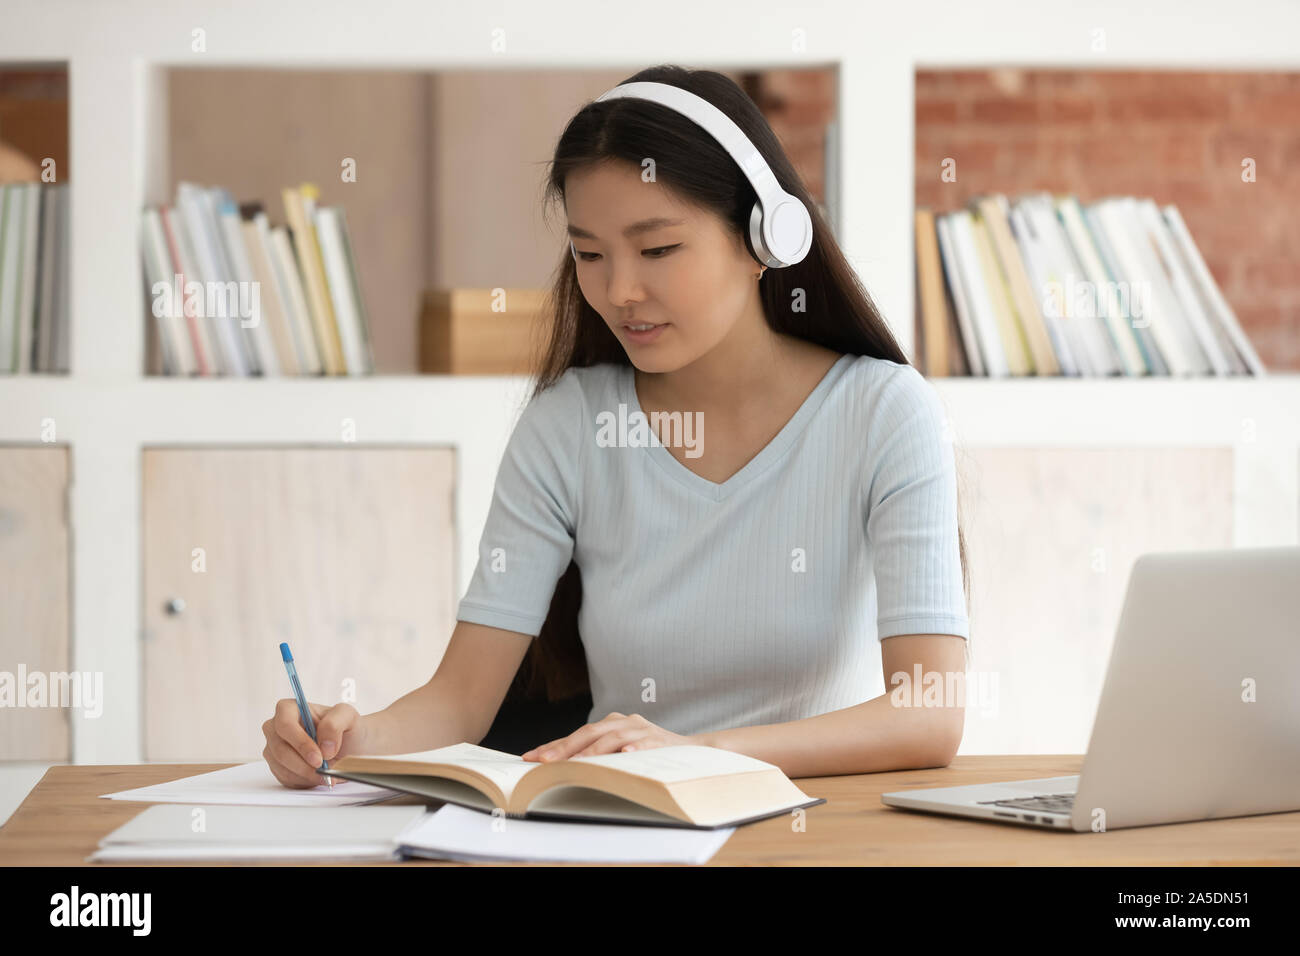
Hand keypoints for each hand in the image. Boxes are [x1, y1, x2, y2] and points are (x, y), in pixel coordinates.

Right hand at [262, 699, 363, 788]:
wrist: (349, 749)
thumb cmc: (345, 729)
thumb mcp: (348, 717)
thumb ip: (335, 724)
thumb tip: (324, 746)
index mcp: (289, 709)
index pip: (285, 725)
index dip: (300, 743)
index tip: (318, 758)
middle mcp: (276, 728)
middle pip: (280, 750)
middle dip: (304, 764)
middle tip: (324, 771)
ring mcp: (274, 748)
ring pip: (282, 767)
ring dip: (306, 774)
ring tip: (326, 773)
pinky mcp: (277, 766)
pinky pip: (285, 778)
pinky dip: (303, 780)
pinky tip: (317, 775)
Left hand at [521, 712, 698, 761]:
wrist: (693, 752)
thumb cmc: (650, 754)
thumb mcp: (621, 753)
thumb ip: (598, 756)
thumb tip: (560, 769)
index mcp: (612, 723)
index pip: (577, 734)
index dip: (553, 745)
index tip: (529, 758)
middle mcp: (625, 722)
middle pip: (590, 732)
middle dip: (565, 747)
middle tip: (543, 762)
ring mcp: (643, 729)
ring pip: (613, 737)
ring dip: (594, 751)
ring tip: (576, 763)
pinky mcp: (661, 740)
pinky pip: (645, 743)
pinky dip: (635, 748)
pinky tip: (625, 755)